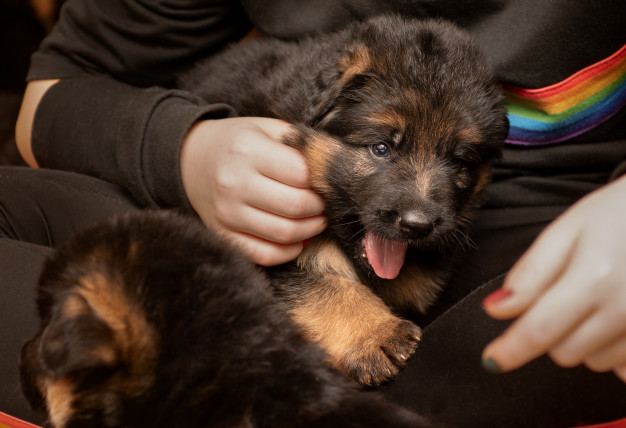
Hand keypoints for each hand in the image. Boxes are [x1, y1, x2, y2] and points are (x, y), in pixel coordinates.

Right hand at [181, 117, 325, 265]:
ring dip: (310, 230)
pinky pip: (264, 255)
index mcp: (248, 150)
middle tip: (324, 202)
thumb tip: (336, 167)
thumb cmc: (238, 142)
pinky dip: (288, 251)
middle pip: (296, 206)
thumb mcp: (266, 128)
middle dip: (320, 207)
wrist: (191, 159)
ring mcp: (226, 213)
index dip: (321, 179)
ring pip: (284, 233)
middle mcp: (233, 183)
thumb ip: (299, 143)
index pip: (302, 173)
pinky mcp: (222, 234)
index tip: (324, 180)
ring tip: (316, 219)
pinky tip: (297, 239)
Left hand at [482, 175, 625, 381]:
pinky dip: (613, 350)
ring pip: (594, 361)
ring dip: (583, 340)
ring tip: (597, 299)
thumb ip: (531, 273)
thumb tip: (497, 309)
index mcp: (595, 278)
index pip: (541, 330)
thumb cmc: (620, 213)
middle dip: (550, 332)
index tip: (492, 361)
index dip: (511, 349)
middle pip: (564, 351)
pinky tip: (615, 321)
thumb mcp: (569, 230)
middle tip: (563, 297)